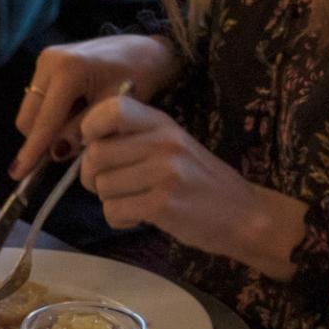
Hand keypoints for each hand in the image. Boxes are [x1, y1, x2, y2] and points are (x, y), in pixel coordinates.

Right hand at [10, 34, 183, 180]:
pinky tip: (77, 110)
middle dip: (43, 138)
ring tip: (81, 123)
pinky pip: (38, 100)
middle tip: (73, 147)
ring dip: (49, 126)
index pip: (44, 121)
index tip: (18, 173)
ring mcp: (45, 60)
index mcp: (68, 70)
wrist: (145, 50)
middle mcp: (49, 61)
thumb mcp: (114, 109)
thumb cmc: (138, 78)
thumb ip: (83, 131)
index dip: (32, 151)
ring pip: (31, 111)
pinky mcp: (46, 62)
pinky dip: (52, 114)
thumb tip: (55, 152)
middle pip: (29, 118)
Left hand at [73, 94, 306, 275]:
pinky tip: (139, 217)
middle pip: (95, 155)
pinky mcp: (163, 205)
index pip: (112, 109)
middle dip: (92, 176)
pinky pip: (114, 211)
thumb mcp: (173, 146)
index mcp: (162, 123)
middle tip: (109, 186)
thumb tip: (82, 145)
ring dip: (109, 200)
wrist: (245, 216)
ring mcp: (165, 173)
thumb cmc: (202, 181)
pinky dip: (119, 219)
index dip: (90, 127)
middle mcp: (163, 142)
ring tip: (134, 202)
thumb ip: (134, 139)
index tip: (93, 145)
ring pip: (102, 187)